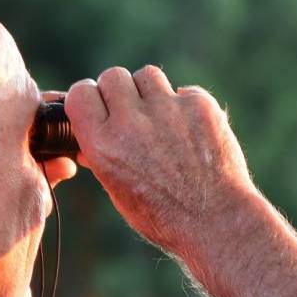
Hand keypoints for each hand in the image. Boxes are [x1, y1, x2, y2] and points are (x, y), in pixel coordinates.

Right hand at [63, 66, 257, 253]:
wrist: (216, 221)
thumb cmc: (163, 216)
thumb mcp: (119, 193)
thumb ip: (101, 160)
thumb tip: (88, 146)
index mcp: (103, 145)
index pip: (80, 93)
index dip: (89, 97)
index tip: (98, 106)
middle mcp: (131, 122)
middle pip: (113, 76)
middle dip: (119, 91)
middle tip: (131, 112)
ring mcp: (167, 110)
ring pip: (147, 75)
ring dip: (150, 93)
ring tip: (161, 119)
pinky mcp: (199, 106)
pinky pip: (185, 92)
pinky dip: (185, 107)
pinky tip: (191, 132)